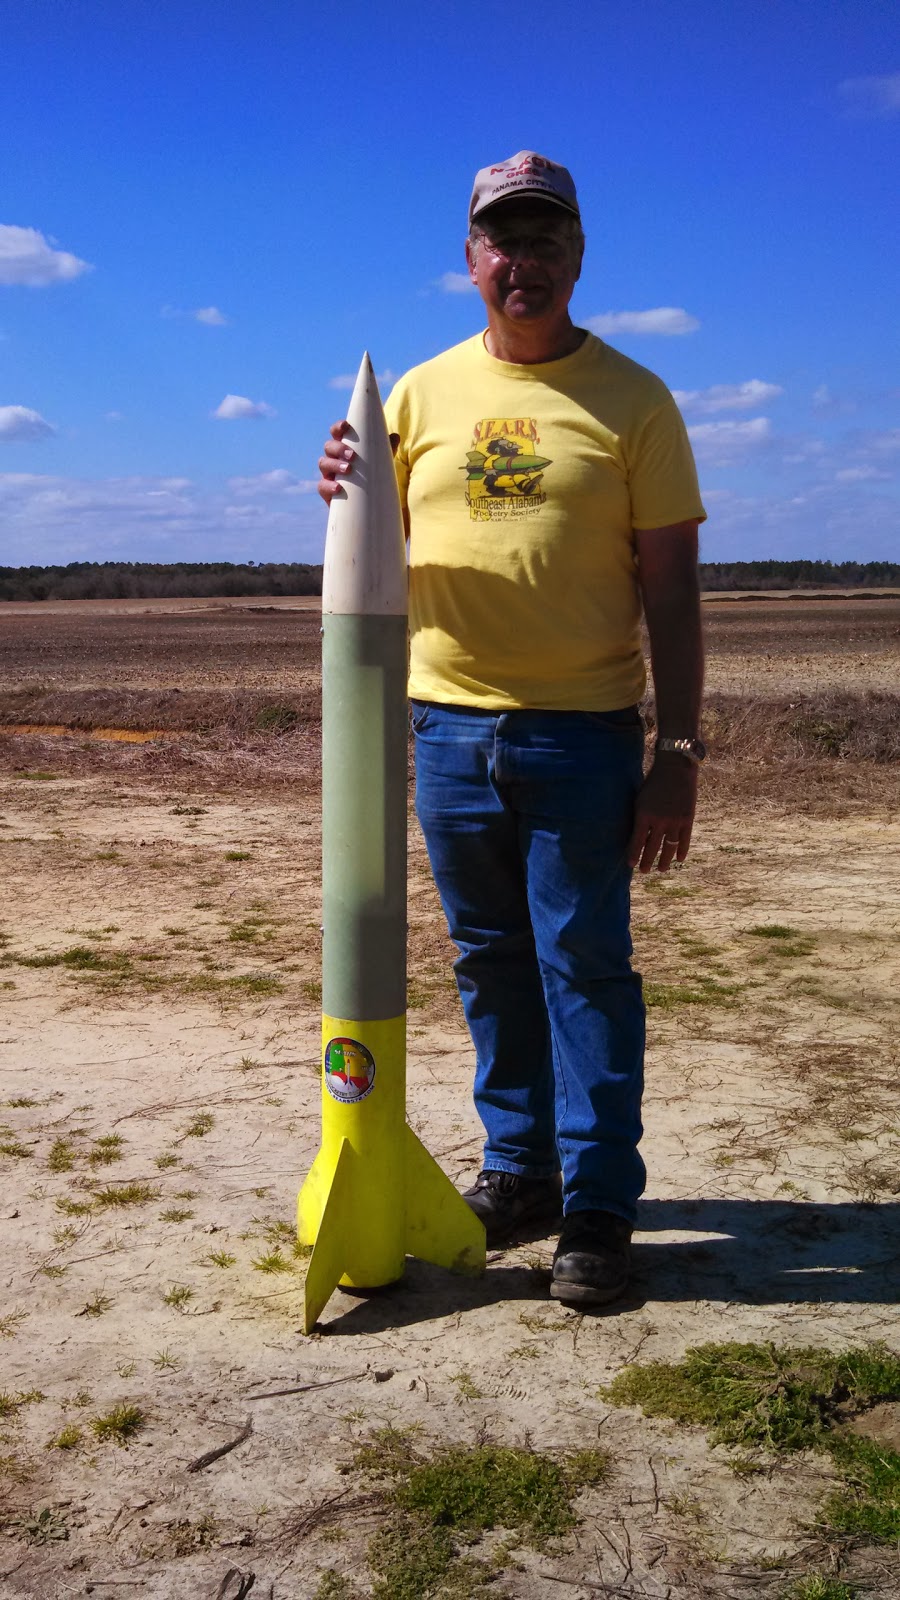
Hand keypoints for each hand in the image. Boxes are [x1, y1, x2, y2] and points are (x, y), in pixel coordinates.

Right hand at [317, 421, 400, 505]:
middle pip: (329, 447)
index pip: (337, 433)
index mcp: (344, 447)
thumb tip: (395, 437)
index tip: (346, 426)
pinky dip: (329, 486)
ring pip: (323, 464)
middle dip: (338, 448)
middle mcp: (334, 458)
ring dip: (334, 464)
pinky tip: (338, 488)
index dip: (338, 428)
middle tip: (352, 455)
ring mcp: (329, 474)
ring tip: (348, 469)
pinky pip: (322, 486)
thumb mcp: (380, 462)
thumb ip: (386, 449)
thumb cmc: (372, 476)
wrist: (367, 503)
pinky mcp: (327, 491)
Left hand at [627, 755, 697, 873]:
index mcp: (643, 814)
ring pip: (669, 847)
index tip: (630, 865)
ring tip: (661, 869)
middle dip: (647, 861)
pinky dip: (682, 851)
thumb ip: (640, 817)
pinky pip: (685, 840)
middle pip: (652, 847)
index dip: (633, 854)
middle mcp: (659, 820)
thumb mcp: (641, 798)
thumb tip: (638, 837)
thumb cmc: (654, 782)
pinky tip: (679, 860)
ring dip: (664, 860)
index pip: (637, 841)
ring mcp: (675, 821)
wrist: (675, 768)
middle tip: (644, 871)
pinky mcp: (688, 819)